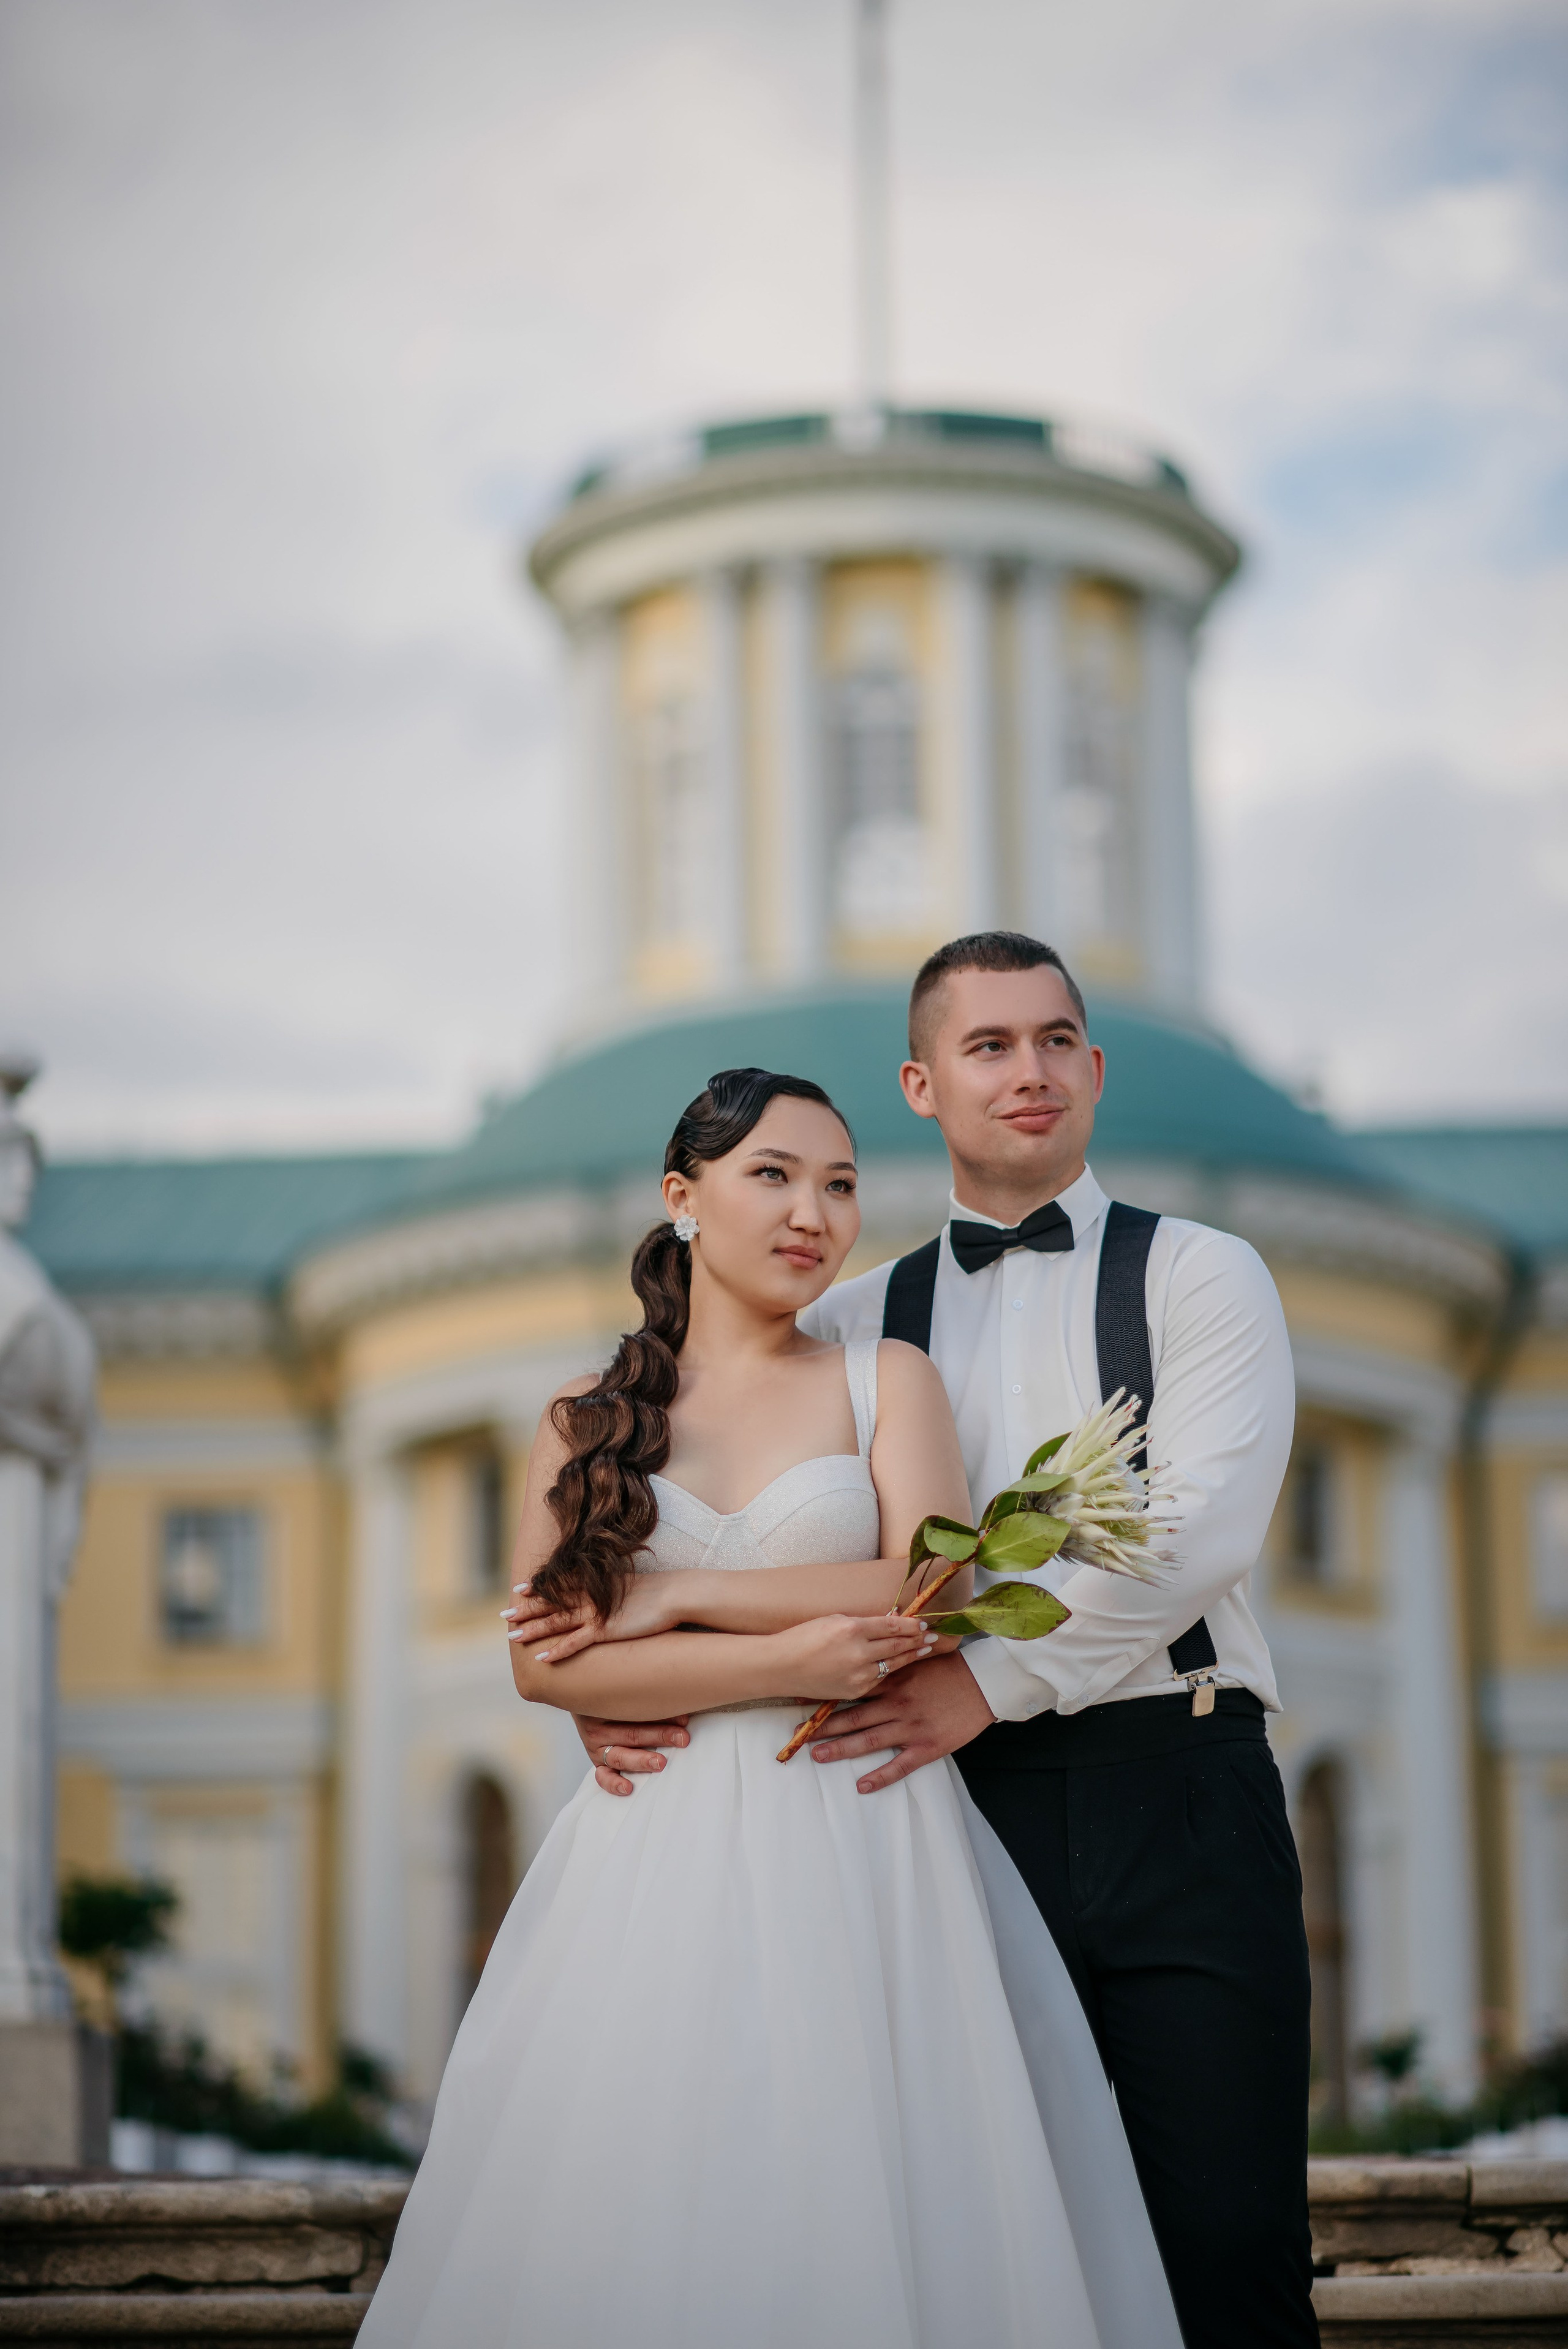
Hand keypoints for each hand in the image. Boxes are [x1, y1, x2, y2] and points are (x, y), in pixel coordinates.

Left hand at [505, 1574, 680, 1659]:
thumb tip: (609, 1594)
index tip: (520, 1590)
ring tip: (512, 1636)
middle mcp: (591, 1598)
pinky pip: (575, 1642)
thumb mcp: (629, 1587)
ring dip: (533, 1630)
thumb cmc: (658, 1593)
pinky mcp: (605, 1629)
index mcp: (596, 1586)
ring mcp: (596, 1614)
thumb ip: (613, 1591)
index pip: (560, 1586)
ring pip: (557, 1623)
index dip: (538, 1589)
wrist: (675, 1595)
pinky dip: (557, 1650)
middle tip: (504, 1614)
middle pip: (552, 1604)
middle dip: (526, 1610)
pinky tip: (541, 1656)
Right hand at [575, 1712, 690, 1798]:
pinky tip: (628, 1787)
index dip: (662, 1716)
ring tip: (660, 1763)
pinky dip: (614, 1783)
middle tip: (682, 1739)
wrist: (587, 1707)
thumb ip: (647, 1702)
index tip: (684, 1720)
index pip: (635, 1712)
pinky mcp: (598, 1764)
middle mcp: (599, 1729)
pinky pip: (603, 1777)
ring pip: (620, 1756)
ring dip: (642, 1760)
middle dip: (660, 1736)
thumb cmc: (616, 1702)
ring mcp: (597, 1748)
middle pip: (632, 1733)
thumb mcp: (625, 1697)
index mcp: (606, 1708)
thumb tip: (681, 1707)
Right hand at [781, 1613, 936, 1701]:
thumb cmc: (803, 1637)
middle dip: (917, 1640)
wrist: (781, 1667)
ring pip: (892, 1664)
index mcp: (852, 1629)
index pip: (891, 1626)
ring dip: (911, 1656)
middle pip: (897, 1645)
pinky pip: (878, 1678)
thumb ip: (861, 1623)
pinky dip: (890, 1669)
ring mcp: (857, 1675)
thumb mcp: (833, 1621)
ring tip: (926, 1649)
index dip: (910, 1624)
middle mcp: (858, 1653)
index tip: (922, 1622)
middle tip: (933, 1635)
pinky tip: (900, 1664)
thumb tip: (887, 1621)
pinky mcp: (854, 1690)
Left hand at [807, 1651, 995, 1793]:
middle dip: (823, 1726)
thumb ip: (892, 1661)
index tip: (799, 1698)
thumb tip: (867, 1655)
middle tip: (797, 1734)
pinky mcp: (928, 1747)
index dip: (825, 1695)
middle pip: (853, 1716)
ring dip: (841, 1748)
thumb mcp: (918, 1658)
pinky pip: (900, 1765)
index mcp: (894, 1682)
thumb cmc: (951, 1669)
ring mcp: (911, 1727)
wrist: (984, 1683)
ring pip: (869, 1740)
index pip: (851, 1688)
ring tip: (817, 1755)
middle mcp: (897, 1705)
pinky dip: (880, 1777)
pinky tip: (862, 1785)